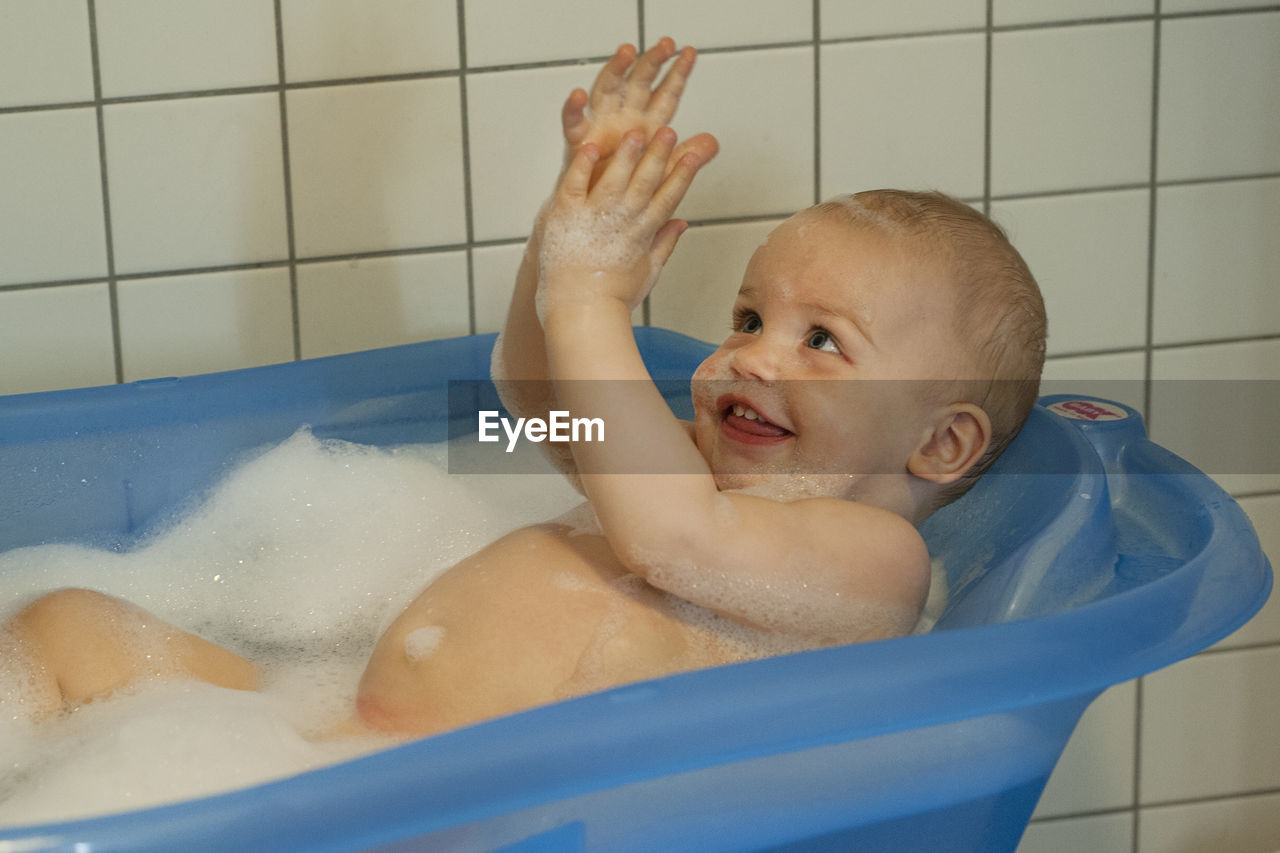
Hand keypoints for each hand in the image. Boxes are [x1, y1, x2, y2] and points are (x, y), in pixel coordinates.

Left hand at [537, 125, 706, 317]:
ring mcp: (593, 218)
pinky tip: (591, 147)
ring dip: (625, 155)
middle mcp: (621, 223)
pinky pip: (575, 185)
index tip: (694, 155)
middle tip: (669, 132)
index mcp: (642, 236)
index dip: (682, 175)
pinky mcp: (566, 217)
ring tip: (635, 131)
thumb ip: (664, 244)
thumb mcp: (647, 273)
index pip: (667, 199)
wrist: (579, 314)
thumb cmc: (610, 301)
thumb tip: (681, 223)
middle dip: (659, 156)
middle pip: (645, 183)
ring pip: (613, 179)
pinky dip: (583, 166)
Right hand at [560, 38, 717, 187]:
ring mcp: (600, 126)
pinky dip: (573, 109)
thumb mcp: (665, 175)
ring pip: (607, 90)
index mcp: (646, 125)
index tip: (689, 54)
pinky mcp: (579, 143)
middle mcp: (623, 119)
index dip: (677, 74)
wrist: (603, 219)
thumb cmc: (630, 193)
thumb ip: (687, 157)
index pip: (664, 95)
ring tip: (627, 52)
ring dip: (616, 69)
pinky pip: (573, 123)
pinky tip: (579, 95)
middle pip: (638, 82)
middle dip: (651, 62)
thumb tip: (712, 144)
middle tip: (665, 45)